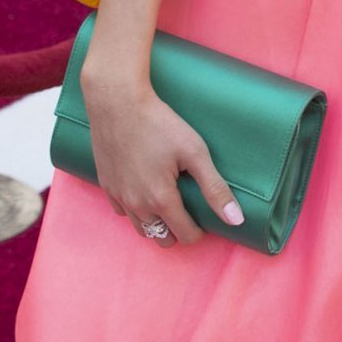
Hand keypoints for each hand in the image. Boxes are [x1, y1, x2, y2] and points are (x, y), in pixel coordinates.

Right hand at [79, 70, 244, 247]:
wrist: (118, 102)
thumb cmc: (159, 123)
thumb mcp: (194, 152)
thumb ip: (215, 188)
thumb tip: (235, 220)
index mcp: (161, 200)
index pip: (186, 236)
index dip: (200, 230)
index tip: (204, 215)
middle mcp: (136, 205)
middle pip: (162, 239)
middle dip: (177, 230)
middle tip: (187, 208)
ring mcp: (118, 196)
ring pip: (141, 229)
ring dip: (156, 223)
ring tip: (167, 201)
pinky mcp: (105, 185)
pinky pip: (122, 212)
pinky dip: (135, 209)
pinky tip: (144, 190)